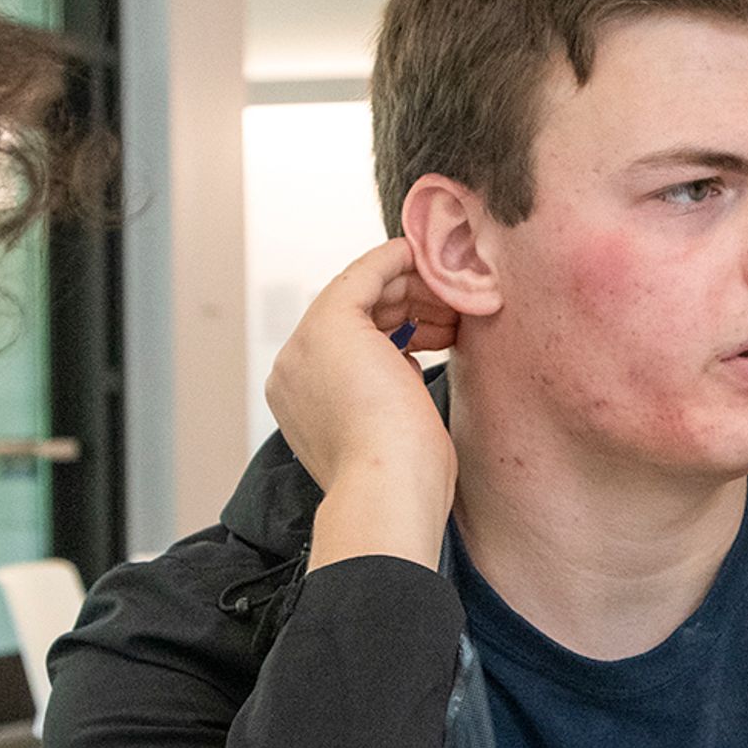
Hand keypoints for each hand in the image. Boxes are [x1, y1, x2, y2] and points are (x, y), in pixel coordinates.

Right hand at [265, 240, 458, 568]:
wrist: (388, 493)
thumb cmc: (405, 480)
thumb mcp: (394, 429)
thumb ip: (389, 393)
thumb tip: (407, 362)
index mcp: (304, 403)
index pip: (350, 349)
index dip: (398, 330)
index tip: (438, 325)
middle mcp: (293, 372)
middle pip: (354, 318)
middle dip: (408, 307)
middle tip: (453, 308)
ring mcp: (306, 347)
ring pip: (360, 296)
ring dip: (410, 288)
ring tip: (453, 294)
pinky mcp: (330, 324)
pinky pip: (363, 275)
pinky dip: (394, 260)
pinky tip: (421, 254)